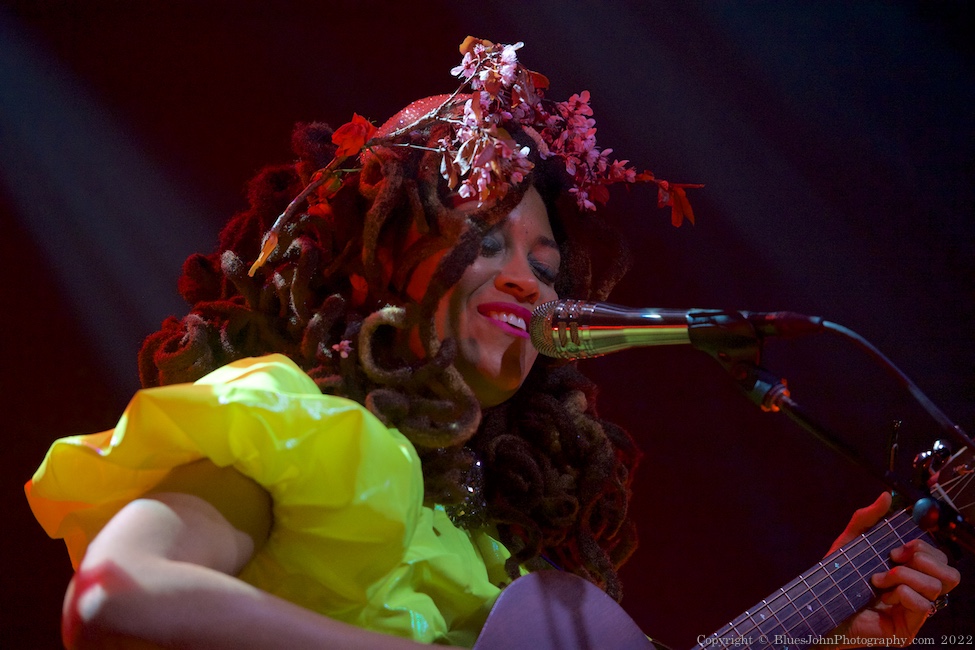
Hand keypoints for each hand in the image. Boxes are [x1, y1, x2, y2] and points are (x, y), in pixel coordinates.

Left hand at [820, 492, 960, 647]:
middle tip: (892, 558)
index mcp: (910, 570)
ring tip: (878, 579)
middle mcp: (918, 590)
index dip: (924, 545)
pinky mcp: (909, 627)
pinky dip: (901, 595)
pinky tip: (883, 597)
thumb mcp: (849, 542)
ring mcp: (916, 611)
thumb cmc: (836, 576)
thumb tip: (885, 497)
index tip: (897, 546)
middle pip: (950, 572)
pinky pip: (923, 605)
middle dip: (921, 558)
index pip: (940, 556)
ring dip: (904, 576)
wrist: (819, 604)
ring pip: (937, 586)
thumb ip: (866, 519)